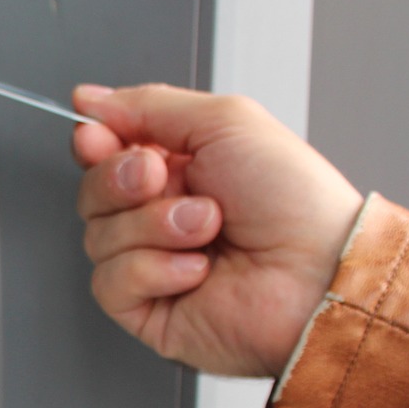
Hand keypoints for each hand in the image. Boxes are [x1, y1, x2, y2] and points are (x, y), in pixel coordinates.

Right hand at [71, 83, 363, 376]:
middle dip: (121, 181)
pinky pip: (109, 282)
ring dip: (153, 227)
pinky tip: (197, 270)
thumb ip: (149, 104)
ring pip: (96, 236)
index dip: (94, 144)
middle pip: (92, 192)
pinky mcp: (145, 307)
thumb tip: (89, 99)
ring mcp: (151, 262)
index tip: (98, 137)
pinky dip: (153, 270)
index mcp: (178, 169)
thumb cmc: (295, 202)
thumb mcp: (226, 121)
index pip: (104, 152)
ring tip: (206, 229)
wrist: (319, 272)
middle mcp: (160, 215)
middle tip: (162, 180)